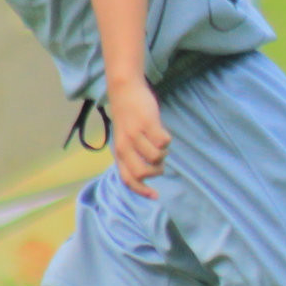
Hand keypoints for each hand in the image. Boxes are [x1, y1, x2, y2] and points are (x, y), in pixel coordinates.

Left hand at [108, 79, 170, 199]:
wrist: (124, 90)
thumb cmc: (127, 117)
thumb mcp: (123, 139)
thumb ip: (130, 156)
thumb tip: (144, 177)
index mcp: (118, 152)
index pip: (127, 179)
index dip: (141, 191)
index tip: (155, 196)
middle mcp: (124, 145)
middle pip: (142, 173)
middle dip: (155, 172)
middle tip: (159, 164)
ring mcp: (135, 134)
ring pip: (156, 157)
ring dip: (163, 152)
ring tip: (159, 143)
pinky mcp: (147, 123)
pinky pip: (164, 141)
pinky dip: (167, 139)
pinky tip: (161, 131)